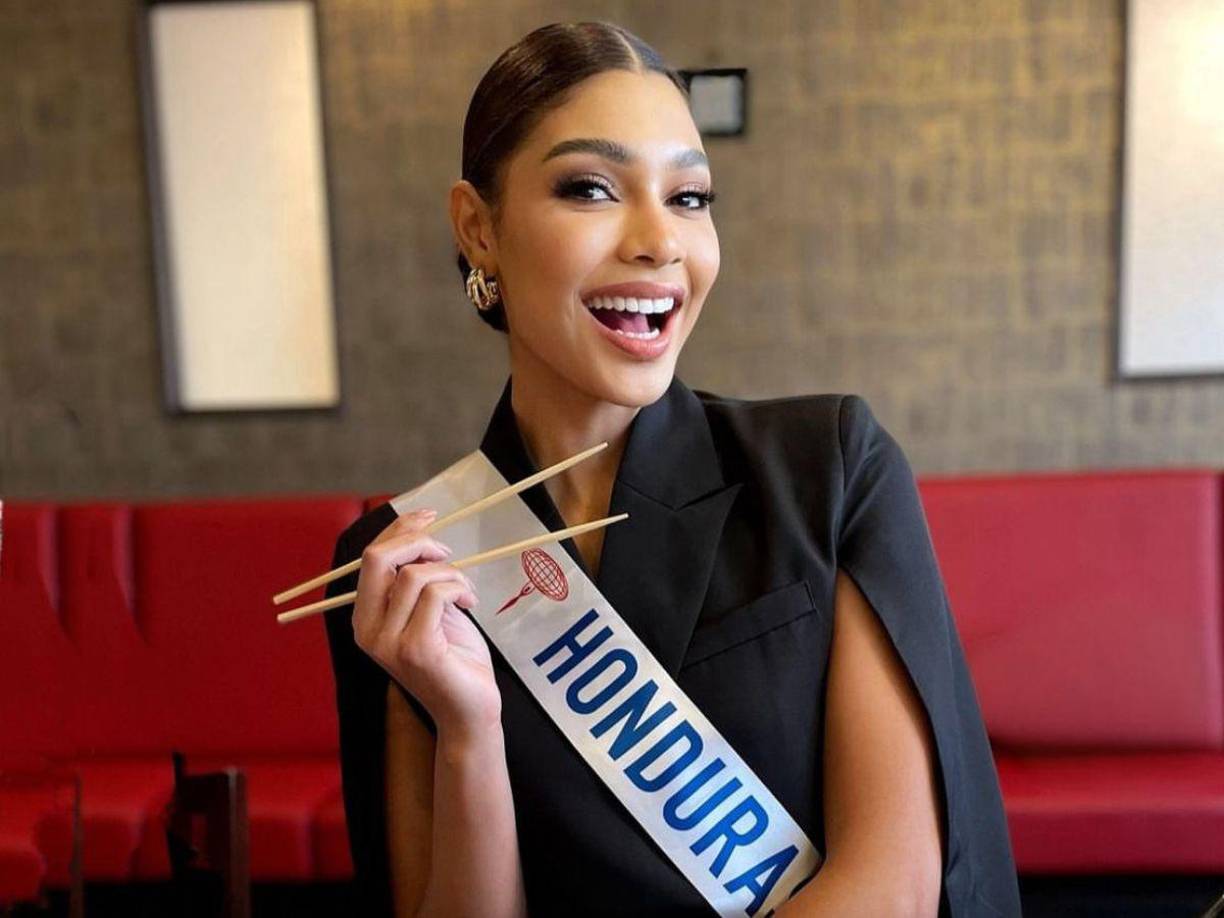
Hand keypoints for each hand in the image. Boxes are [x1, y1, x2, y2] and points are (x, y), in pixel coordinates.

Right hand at [352, 509, 500, 736]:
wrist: (469, 709)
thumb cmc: (453, 657)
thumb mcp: (430, 608)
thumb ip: (416, 578)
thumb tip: (420, 531)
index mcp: (364, 618)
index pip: (369, 557)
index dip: (399, 528)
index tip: (429, 515)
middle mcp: (367, 630)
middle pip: (377, 558)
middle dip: (418, 541)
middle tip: (448, 554)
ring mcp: (389, 643)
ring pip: (414, 574)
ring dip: (451, 573)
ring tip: (466, 592)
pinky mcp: (417, 650)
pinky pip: (435, 594)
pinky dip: (459, 589)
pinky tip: (471, 604)